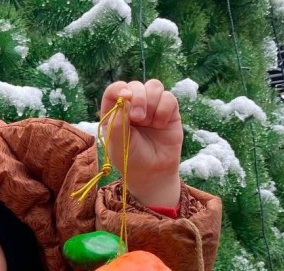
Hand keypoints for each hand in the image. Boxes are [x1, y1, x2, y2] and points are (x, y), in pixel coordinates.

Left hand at [100, 79, 181, 206]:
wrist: (152, 173)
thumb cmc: (130, 159)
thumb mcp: (118, 143)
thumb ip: (118, 121)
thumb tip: (124, 98)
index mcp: (115, 112)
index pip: (114, 90)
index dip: (119, 88)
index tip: (124, 96)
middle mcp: (132, 107)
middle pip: (135, 86)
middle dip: (138, 98)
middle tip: (138, 118)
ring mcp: (151, 107)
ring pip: (154, 86)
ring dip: (152, 101)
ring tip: (149, 122)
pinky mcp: (168, 111)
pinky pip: (169, 97)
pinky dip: (164, 108)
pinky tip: (160, 124)